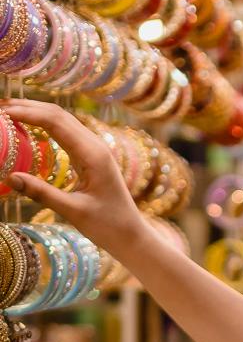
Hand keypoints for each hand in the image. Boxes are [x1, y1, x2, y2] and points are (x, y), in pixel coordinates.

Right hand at [0, 99, 145, 259]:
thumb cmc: (107, 226)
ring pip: (63, 120)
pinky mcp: (92, 157)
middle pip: (58, 114)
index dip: (28, 113)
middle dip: (28, 106)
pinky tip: (29, 126)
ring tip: (9, 112)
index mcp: (93, 154)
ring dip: (36, 112)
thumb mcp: (73, 212)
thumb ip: (42, 193)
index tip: (3, 112)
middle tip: (0, 106)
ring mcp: (95, 150)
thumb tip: (10, 177)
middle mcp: (95, 146)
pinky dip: (45, 125)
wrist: (132, 235)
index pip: (56, 122)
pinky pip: (66, 133)